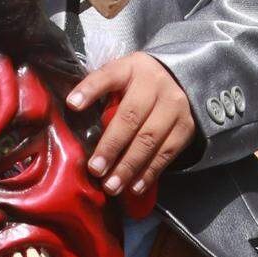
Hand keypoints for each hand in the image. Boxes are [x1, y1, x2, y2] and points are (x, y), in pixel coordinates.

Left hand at [66, 52, 194, 196]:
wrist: (178, 81)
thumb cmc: (136, 86)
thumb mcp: (120, 80)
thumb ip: (102, 97)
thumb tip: (75, 123)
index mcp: (131, 69)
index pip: (108, 76)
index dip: (89, 90)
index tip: (72, 105)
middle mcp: (155, 84)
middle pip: (130, 117)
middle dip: (111, 146)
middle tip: (96, 170)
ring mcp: (173, 106)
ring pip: (149, 139)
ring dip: (129, 167)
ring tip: (112, 186)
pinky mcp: (185, 127)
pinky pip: (166, 153)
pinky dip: (149, 173)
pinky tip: (134, 187)